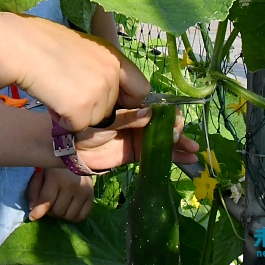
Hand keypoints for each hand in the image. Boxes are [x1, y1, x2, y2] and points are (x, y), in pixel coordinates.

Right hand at [6, 15, 150, 130]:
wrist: (19, 46)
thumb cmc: (41, 41)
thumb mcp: (82, 47)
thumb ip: (100, 67)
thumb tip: (112, 91)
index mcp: (114, 57)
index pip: (140, 89)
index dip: (127, 100)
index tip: (110, 101)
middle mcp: (112, 75)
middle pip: (112, 110)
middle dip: (92, 107)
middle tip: (67, 88)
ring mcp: (99, 93)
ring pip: (94, 121)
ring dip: (75, 113)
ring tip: (55, 89)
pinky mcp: (83, 110)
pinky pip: (77, 127)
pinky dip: (62, 119)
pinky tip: (50, 99)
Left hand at [27, 168, 93, 221]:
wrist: (76, 155)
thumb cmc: (54, 164)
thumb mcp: (40, 172)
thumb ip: (34, 190)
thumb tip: (33, 209)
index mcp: (58, 177)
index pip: (47, 200)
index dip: (38, 212)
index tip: (32, 217)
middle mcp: (73, 185)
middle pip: (58, 211)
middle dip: (49, 211)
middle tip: (48, 204)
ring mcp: (84, 191)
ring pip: (69, 216)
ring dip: (61, 214)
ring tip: (58, 204)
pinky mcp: (92, 195)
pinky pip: (82, 216)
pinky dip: (73, 216)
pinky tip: (68, 208)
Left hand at [73, 107, 200, 170]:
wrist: (72, 147)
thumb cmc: (86, 125)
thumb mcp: (107, 119)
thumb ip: (128, 118)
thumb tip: (150, 113)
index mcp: (130, 106)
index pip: (155, 107)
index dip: (167, 112)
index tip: (174, 118)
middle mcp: (138, 120)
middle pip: (163, 123)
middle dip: (175, 128)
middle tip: (178, 133)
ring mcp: (138, 136)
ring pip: (164, 139)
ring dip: (180, 143)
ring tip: (192, 148)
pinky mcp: (137, 153)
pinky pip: (158, 153)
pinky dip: (174, 155)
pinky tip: (189, 158)